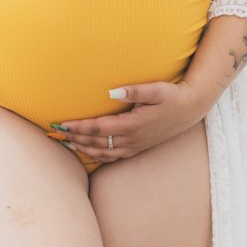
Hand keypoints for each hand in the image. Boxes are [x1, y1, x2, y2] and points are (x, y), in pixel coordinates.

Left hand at [52, 80, 205, 161]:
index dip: (79, 127)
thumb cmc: (173, 96)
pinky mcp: (138, 148)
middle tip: (56, 135)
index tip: (62, 123)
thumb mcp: (157, 89)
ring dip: (84, 148)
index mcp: (133, 125)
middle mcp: (132, 139)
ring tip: (66, 144)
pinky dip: (98, 156)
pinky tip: (88, 153)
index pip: (98, 128)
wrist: (191, 110)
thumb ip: (135, 91)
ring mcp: (135, 146)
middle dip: (75, 138)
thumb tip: (112, 91)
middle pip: (97, 142)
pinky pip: (114, 156)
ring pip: (104, 152)